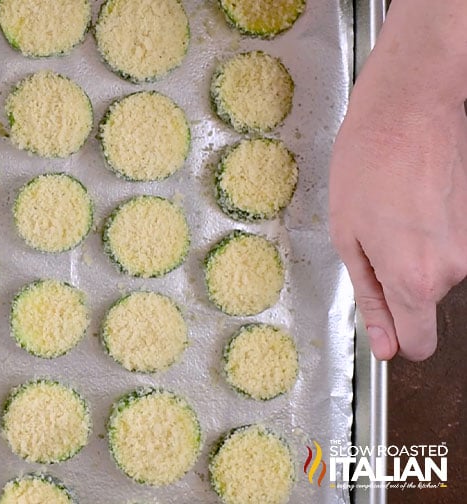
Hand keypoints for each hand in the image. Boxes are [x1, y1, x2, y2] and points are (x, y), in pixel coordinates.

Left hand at [329, 27, 466, 360]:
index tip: (387, 325)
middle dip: (400, 277)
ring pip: (439, 269)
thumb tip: (385, 344)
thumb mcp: (347, 237)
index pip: (418, 345)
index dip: (398, 337)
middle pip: (424, 300)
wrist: (410, 109)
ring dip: (415, 249)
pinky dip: (433, 230)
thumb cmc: (368, 165)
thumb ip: (371, 297)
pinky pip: (451, 243)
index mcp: (414, 280)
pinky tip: (415, 197)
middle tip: (376, 233)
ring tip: (394, 208)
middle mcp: (454, 270)